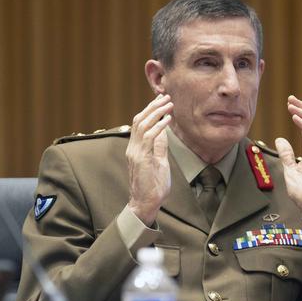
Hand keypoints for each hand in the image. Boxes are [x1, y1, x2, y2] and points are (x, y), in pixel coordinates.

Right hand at [126, 94, 173, 224]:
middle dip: (152, 107)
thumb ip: (159, 146)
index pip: (139, 123)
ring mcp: (135, 153)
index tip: (161, 100)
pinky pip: (148, 137)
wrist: (145, 203)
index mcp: (136, 148)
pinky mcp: (141, 159)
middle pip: (139, 120)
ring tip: (169, 104)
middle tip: (166, 97)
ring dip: (156, 112)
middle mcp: (133, 148)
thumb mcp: (159, 161)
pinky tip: (167, 119)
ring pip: (142, 125)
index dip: (149, 110)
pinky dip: (158, 126)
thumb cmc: (153, 186)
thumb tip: (164, 130)